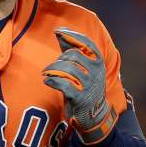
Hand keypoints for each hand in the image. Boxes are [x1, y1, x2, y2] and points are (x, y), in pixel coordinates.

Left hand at [42, 27, 117, 143]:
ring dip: (53, 69)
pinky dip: (52, 80)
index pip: (88, 44)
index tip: (58, 32)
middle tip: (52, 65)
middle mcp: (96, 72)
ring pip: (67, 69)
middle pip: (74, 56)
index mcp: (98, 62)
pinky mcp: (80, 97)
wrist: (93, 114)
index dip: (72, 36)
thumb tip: (60, 32)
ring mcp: (89, 85)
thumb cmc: (85, 86)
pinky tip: (47, 80)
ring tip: (46, 72)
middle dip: (60, 58)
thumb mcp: (83, 68)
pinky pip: (63, 85)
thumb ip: (73, 51)